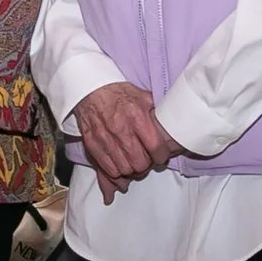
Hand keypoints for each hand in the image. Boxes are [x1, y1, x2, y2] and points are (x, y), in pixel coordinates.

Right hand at [70, 82, 179, 203]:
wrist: (90, 89)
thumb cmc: (118, 93)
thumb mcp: (142, 97)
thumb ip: (156, 112)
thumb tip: (171, 121)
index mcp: (136, 116)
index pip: (155, 147)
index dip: (161, 156)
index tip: (161, 156)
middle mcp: (120, 129)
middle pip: (139, 163)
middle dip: (146, 165)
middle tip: (147, 161)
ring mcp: (104, 138)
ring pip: (124, 169)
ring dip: (131, 170)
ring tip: (134, 163)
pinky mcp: (92, 144)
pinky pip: (107, 168)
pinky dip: (116, 171)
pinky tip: (120, 164)